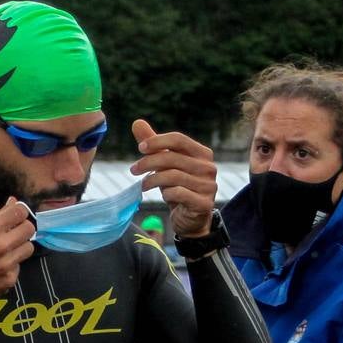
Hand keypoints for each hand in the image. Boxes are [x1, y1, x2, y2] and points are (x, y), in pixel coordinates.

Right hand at [0, 198, 33, 306]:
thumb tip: (13, 202)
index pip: (20, 212)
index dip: (20, 211)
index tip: (16, 215)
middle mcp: (1, 245)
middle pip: (29, 228)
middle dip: (22, 228)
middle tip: (13, 233)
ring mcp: (6, 264)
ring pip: (29, 247)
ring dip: (20, 247)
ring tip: (5, 251)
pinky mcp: (9, 279)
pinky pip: (19, 266)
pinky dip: (11, 265)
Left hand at [129, 120, 216, 237]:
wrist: (191, 219)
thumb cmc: (178, 188)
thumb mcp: (165, 166)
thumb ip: (154, 145)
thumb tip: (136, 122)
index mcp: (202, 153)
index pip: (178, 139)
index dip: (157, 141)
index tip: (140, 148)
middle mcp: (208, 167)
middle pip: (172, 157)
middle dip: (148, 162)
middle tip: (133, 170)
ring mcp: (208, 186)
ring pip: (173, 176)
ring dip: (152, 180)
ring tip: (143, 184)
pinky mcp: (203, 203)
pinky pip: (178, 193)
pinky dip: (166, 193)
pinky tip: (163, 195)